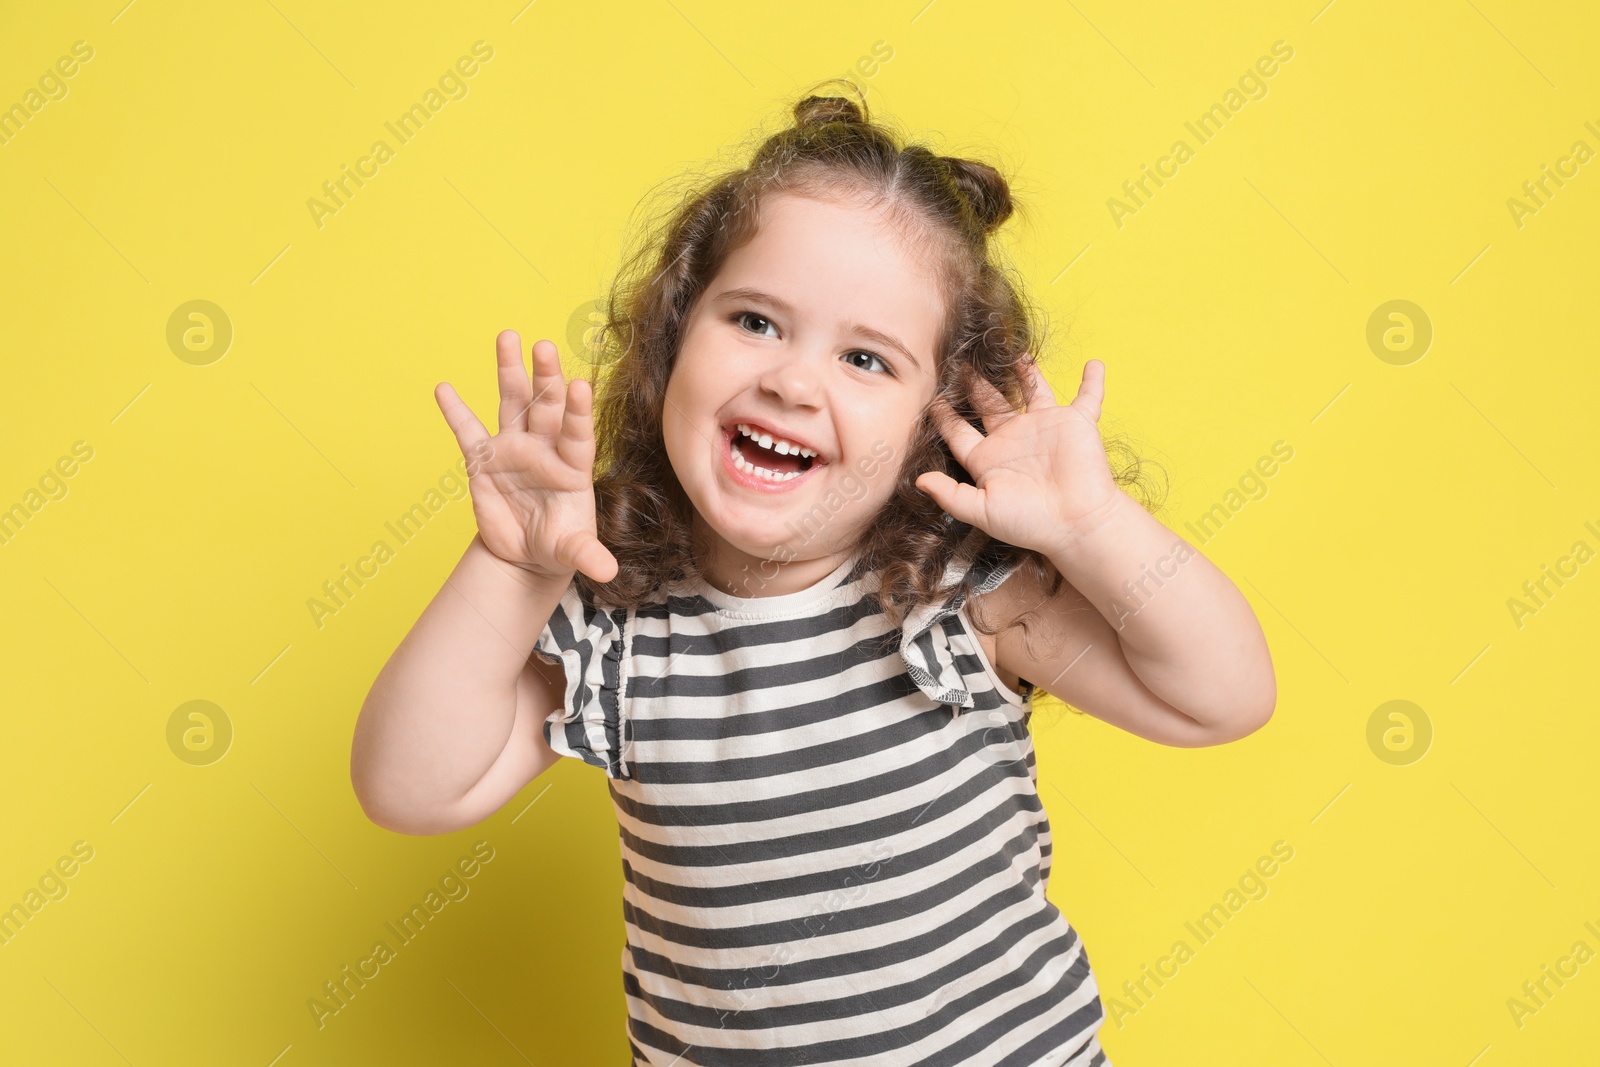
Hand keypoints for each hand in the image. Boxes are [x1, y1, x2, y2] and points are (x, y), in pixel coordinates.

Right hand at [434, 330, 618, 584]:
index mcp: (573, 466)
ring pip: (513, 402)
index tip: (579, 385)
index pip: (577, 433)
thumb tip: (608, 572)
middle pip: (546, 406)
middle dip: (545, 376)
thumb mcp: (573, 552)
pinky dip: (456, 411)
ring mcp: (514, 449)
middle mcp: (545, 448)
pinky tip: (444, 388)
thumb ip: (588, 555)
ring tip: (508, 336)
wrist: (527, 554)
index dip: (578, 412)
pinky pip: (468, 431)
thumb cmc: (557, 545)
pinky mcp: (484, 459)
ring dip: (510, 371)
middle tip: (543, 346)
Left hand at [914, 359, 1125, 556]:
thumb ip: (950, 495)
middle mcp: (1014, 438)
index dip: (944, 415)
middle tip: (962, 361)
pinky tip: (1093, 364)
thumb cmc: (1029, 522)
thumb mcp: (981, 510)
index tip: (929, 397)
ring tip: (1015, 352)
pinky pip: (1088, 397)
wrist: (1077, 524)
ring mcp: (1045, 428)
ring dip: (1026, 373)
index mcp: (988, 458)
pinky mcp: (1076, 424)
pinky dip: (1092, 382)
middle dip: (976, 383)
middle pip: (990, 403)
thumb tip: (918, 481)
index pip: (959, 431)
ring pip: (1032, 391)